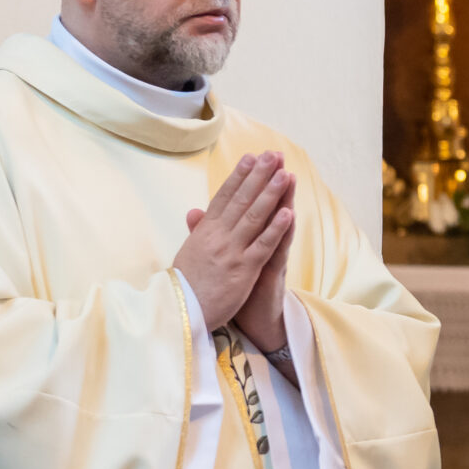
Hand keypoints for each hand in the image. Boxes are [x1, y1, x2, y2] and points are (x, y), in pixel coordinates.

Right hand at [173, 153, 293, 331]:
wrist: (179, 313)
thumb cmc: (185, 285)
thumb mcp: (188, 252)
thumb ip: (197, 230)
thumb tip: (194, 210)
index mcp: (205, 231)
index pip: (224, 197)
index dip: (239, 175)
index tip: (252, 156)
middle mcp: (217, 236)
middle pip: (241, 200)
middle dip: (259, 176)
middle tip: (274, 155)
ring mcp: (231, 252)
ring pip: (254, 217)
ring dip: (271, 194)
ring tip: (286, 174)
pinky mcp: (243, 270)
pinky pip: (263, 246)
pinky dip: (276, 228)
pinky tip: (289, 212)